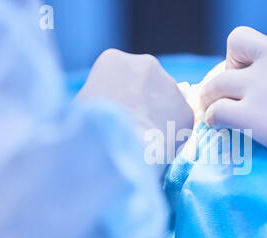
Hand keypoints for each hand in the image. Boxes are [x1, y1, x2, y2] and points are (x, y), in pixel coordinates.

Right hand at [77, 49, 193, 142]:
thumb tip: (99, 106)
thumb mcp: (80, 104)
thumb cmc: (88, 128)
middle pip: (147, 84)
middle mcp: (147, 64)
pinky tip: (158, 148)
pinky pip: (179, 123)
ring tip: (146, 141)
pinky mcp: (186, 111)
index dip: (118, 98)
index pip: (120, 75)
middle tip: (133, 128)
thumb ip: (96, 97)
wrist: (114, 149)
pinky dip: (172, 135)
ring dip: (159, 117)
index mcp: (114, 59)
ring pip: (165, 102)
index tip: (115, 115)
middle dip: (142, 103)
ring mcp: (170, 86)